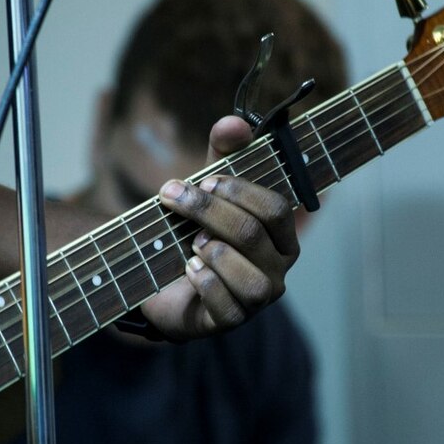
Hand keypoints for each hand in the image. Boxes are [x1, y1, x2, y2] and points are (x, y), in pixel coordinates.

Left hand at [141, 115, 298, 339]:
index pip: (275, 207)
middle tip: (173, 197)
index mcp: (281, 235)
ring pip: (250, 277)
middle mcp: (277, 269)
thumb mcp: (207, 189)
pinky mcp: (231, 321)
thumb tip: (233, 121)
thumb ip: (221, 155)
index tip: (204, 179)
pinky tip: (189, 269)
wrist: (161, 280)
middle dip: (208, 210)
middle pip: (253, 234)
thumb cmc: (195, 230)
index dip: (239, 190)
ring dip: (213, 251)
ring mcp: (257, 299)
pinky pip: (227, 305)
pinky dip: (205, 282)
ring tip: (191, 243)